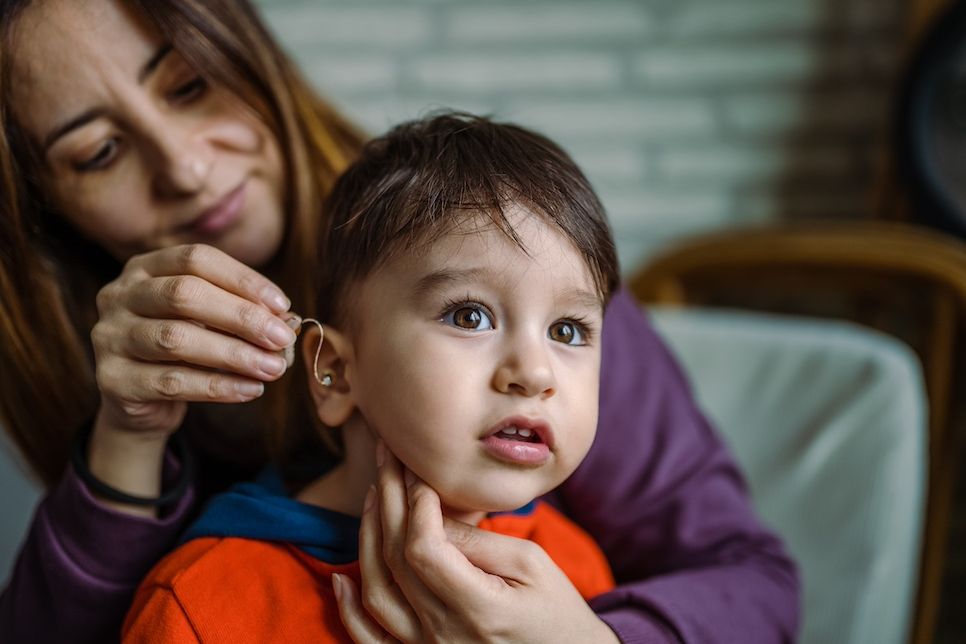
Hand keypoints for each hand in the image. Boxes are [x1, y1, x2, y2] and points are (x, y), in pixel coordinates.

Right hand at [87, 244, 295, 509]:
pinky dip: (218, 386)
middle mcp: (119, 295)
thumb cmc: (185, 349)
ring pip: (176, 340)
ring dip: (234, 354)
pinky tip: (251, 389)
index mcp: (145, 267)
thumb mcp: (210, 322)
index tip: (282, 305)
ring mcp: (109, 336)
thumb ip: (241, 312)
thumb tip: (287, 318)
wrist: (141, 401)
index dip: (243, 279)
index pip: (197, 259)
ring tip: (273, 367)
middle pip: (184, 295)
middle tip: (282, 338)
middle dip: (241, 316)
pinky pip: (171, 382)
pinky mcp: (112, 380)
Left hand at [333, 447, 618, 642]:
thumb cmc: (556, 611)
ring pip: (377, 592)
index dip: (415, 505)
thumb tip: (431, 515)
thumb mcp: (532, 564)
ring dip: (368, 538)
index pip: (423, 548)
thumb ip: (478, 541)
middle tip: (388, 458)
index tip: (421, 472)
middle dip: (389, 500)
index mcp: (479, 609)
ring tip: (374, 495)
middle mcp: (444, 635)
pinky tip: (341, 578)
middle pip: (396, 560)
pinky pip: (371, 639)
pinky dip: (350, 610)